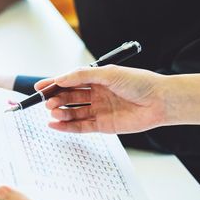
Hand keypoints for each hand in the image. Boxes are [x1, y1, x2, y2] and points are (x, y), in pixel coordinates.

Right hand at [35, 65, 166, 133]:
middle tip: (46, 102)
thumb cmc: (140, 82)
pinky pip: (81, 126)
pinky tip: (56, 125)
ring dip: (60, 113)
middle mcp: (96, 94)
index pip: (70, 81)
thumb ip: (83, 75)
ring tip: (53, 113)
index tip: (39, 88)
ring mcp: (99, 110)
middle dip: (56, 99)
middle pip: (69, 97)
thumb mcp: (109, 73)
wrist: (160, 101)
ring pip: (73, 112)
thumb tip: (61, 78)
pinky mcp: (103, 125)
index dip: (54, 84)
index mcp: (97, 78)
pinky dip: (67, 127)